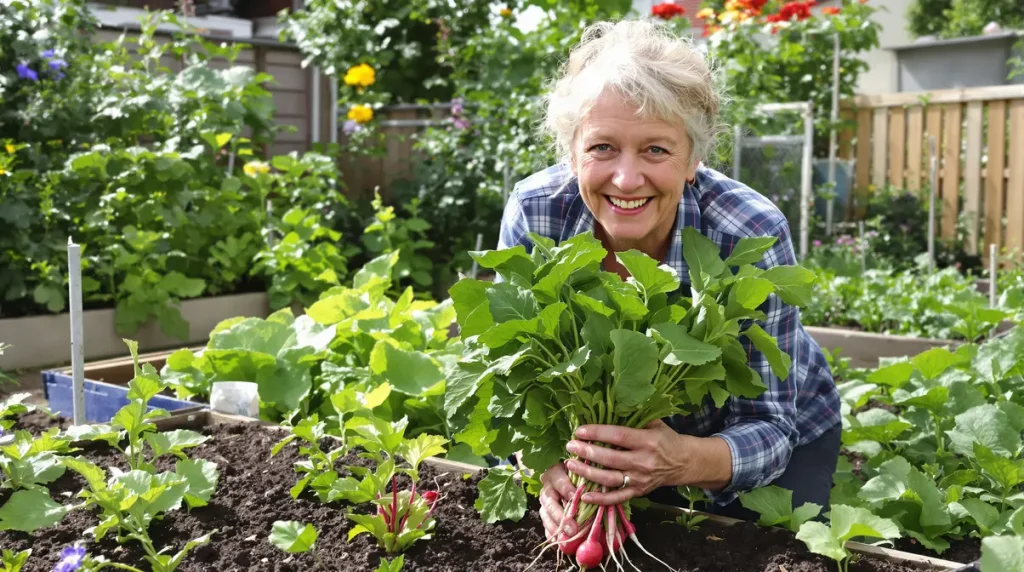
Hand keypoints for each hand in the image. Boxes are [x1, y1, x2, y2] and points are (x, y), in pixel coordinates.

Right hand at [538, 461, 579, 540]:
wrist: (561, 472)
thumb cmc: (574, 472)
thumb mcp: (578, 471)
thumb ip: (582, 479)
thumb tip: (589, 494)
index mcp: (554, 474)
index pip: (560, 482)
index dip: (568, 490)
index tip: (576, 499)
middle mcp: (546, 488)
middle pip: (551, 504)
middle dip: (561, 518)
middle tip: (572, 529)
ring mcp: (543, 501)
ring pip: (546, 516)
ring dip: (555, 529)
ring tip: (565, 540)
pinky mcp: (544, 512)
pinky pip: (545, 525)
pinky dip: (551, 535)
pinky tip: (558, 544)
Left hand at [564, 420, 688, 505]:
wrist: (684, 462)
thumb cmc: (665, 439)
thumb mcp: (655, 424)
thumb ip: (634, 417)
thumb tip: (609, 406)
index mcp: (647, 441)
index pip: (618, 436)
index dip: (597, 433)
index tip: (580, 430)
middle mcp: (643, 461)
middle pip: (610, 459)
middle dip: (587, 452)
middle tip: (570, 446)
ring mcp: (640, 479)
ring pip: (610, 479)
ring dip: (588, 473)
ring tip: (571, 464)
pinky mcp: (639, 492)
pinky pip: (617, 497)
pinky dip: (600, 499)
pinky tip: (584, 495)